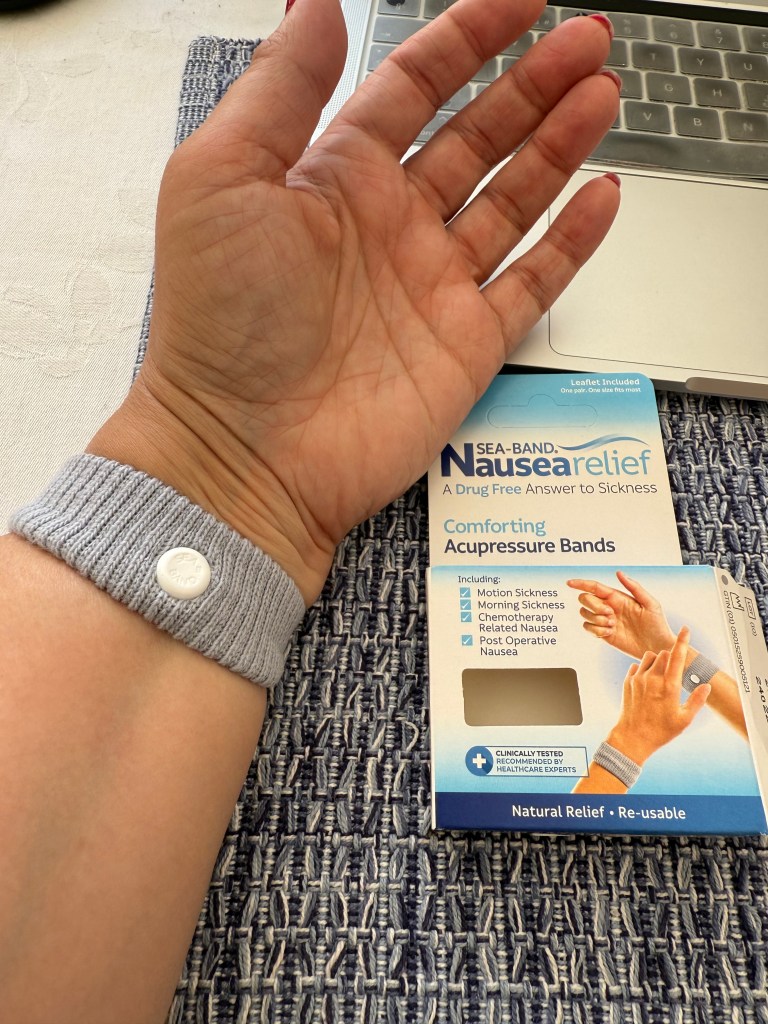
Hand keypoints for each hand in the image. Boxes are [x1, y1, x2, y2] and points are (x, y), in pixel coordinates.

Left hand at [90, 0, 619, 602]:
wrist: (246, 451)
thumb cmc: (218, 325)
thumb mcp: (220, 179)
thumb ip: (278, 89)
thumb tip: (314, 5)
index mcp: (333, 180)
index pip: (412, 89)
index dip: (466, 39)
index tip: (519, 0)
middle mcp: (388, 227)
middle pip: (477, 135)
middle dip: (532, 84)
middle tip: (587, 40)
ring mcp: (432, 287)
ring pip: (513, 199)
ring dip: (559, 146)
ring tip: (602, 95)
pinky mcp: (466, 346)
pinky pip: (532, 284)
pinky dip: (570, 242)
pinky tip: (601, 196)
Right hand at [567, 570, 675, 659]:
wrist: (657, 647)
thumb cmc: (657, 624)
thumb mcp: (651, 603)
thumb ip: (634, 587)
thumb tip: (619, 573)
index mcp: (617, 597)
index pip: (595, 587)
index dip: (581, 583)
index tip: (569, 583)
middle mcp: (609, 607)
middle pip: (585, 599)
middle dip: (594, 605)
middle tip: (610, 614)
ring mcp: (605, 620)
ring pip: (585, 613)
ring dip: (596, 619)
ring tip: (612, 625)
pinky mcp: (603, 633)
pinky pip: (588, 628)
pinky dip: (596, 630)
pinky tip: (610, 633)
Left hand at [606, 628, 709, 764]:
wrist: (632, 737)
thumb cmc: (661, 731)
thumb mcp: (684, 719)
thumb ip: (697, 700)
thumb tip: (706, 686)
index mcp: (669, 686)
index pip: (677, 657)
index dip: (682, 641)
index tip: (685, 628)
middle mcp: (652, 679)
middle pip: (663, 653)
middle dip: (670, 657)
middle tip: (672, 672)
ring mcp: (638, 679)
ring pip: (649, 657)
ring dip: (656, 661)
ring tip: (660, 678)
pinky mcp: (627, 681)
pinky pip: (636, 665)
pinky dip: (644, 669)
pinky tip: (647, 683)